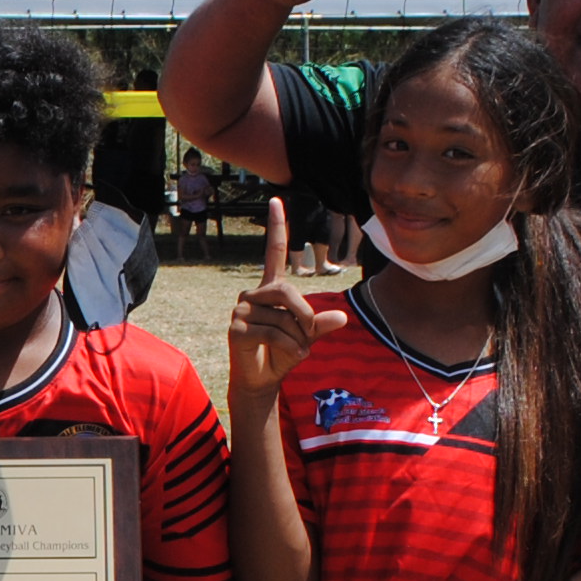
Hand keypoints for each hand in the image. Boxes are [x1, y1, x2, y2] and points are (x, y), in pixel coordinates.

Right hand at [226, 200, 344, 399]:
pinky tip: (289, 355)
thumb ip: (321, 325)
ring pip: (283, 317)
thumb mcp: (307, 336)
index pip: (274, 252)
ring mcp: (242, 310)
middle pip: (287, 291)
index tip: (277, 200)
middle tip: (308, 337)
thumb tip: (343, 317)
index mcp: (270, 289)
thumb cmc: (282, 353)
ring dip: (297, 338)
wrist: (262, 379)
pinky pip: (273, 332)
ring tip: (295, 350)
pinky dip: (289, 346)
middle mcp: (253, 295)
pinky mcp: (236, 328)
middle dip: (305, 315)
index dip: (277, 227)